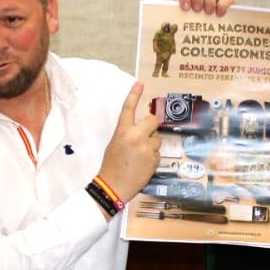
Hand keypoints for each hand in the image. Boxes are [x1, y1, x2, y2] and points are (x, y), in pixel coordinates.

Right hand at [97, 81, 161, 203]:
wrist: (113, 187)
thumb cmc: (111, 165)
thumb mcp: (115, 144)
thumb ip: (127, 133)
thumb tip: (141, 129)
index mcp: (122, 131)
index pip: (128, 108)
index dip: (134, 94)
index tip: (140, 83)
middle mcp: (136, 136)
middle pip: (153, 120)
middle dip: (151, 126)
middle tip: (145, 134)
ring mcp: (147, 148)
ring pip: (157, 138)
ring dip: (152, 144)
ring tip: (140, 156)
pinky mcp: (155, 159)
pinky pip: (158, 152)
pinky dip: (153, 157)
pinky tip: (143, 165)